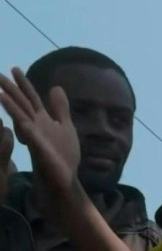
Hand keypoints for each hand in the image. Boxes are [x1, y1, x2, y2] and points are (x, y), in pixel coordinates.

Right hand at [0, 68, 81, 216]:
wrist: (62, 182)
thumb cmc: (61, 156)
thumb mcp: (65, 127)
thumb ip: (60, 109)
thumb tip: (56, 87)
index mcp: (41, 121)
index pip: (30, 99)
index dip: (23, 85)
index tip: (14, 68)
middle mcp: (35, 128)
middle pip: (22, 106)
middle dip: (11, 91)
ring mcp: (36, 140)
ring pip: (22, 121)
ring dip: (12, 107)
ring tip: (0, 94)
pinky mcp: (41, 153)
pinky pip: (32, 140)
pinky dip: (27, 131)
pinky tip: (23, 122)